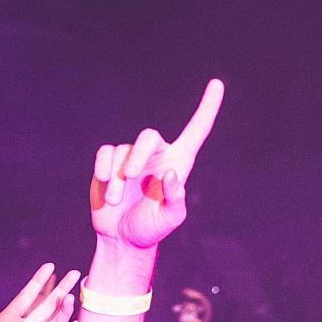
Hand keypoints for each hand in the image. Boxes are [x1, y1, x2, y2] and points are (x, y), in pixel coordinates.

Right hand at [89, 80, 222, 248]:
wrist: (122, 238)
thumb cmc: (151, 228)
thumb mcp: (170, 218)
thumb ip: (175, 198)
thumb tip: (170, 174)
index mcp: (179, 163)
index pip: (197, 130)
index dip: (207, 107)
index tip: (217, 83)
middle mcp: (157, 156)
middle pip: (149, 136)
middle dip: (139, 154)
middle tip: (130, 176)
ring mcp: (132, 158)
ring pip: (123, 150)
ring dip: (118, 176)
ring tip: (116, 200)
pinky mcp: (109, 163)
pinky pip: (105, 153)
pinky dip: (104, 168)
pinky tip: (105, 184)